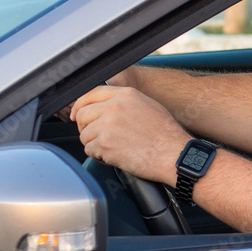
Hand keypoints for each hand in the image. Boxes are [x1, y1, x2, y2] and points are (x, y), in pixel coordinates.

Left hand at [70, 85, 188, 183]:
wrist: (174, 154)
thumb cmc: (166, 134)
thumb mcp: (147, 106)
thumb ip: (124, 102)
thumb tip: (104, 106)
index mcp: (126, 95)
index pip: (90, 94)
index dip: (80, 106)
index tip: (77, 116)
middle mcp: (114, 107)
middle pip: (82, 114)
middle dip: (87, 128)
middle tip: (101, 137)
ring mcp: (108, 125)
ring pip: (84, 135)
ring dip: (95, 144)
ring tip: (116, 148)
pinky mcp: (104, 144)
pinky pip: (90, 150)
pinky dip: (100, 156)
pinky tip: (117, 156)